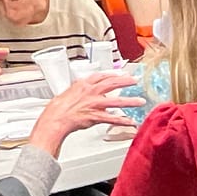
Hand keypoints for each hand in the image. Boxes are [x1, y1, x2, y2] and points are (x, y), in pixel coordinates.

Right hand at [28, 72, 142, 156]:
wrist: (56, 117)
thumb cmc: (60, 107)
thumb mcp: (71, 92)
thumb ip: (83, 90)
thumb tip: (90, 90)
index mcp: (84, 84)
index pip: (101, 76)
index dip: (113, 74)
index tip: (121, 73)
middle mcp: (90, 92)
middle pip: (111, 84)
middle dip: (125, 81)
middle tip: (135, 81)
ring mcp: (94, 104)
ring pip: (116, 101)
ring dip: (130, 101)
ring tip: (140, 102)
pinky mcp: (96, 116)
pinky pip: (112, 119)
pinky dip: (123, 121)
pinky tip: (131, 122)